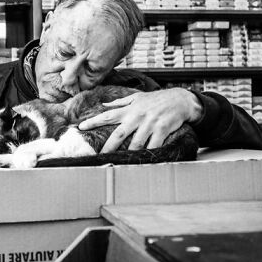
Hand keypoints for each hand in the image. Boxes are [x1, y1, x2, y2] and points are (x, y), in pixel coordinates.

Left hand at [78, 88, 201, 152]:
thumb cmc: (157, 99)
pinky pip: (153, 145)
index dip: (93, 121)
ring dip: (128, 154)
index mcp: (129, 109)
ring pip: (136, 143)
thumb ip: (120, 102)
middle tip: (99, 156)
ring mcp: (149, 123)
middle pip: (119, 134)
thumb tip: (103, 105)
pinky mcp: (162, 129)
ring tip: (120, 164)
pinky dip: (148, 154)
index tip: (81, 127)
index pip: (107, 115)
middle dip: (108, 146)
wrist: (180, 99)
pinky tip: (143, 161)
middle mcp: (137, 116)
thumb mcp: (138, 97)